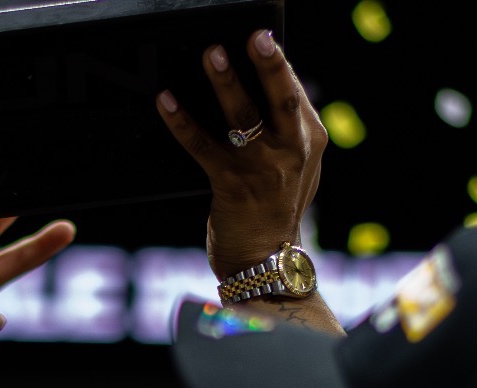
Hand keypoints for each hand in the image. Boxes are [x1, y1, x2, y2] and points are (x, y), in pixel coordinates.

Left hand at [156, 31, 324, 280]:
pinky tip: (166, 101)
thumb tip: (273, 82)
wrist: (266, 261)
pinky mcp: (230, 185)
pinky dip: (182, 121)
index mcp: (310, 142)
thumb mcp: (299, 167)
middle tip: (254, 37)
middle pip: (280, 101)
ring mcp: (261, 170)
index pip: (293, 94)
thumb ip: (290, 130)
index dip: (278, 63)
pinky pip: (202, 146)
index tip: (264, 36)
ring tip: (211, 54)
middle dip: (268, 66)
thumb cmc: (277, 208)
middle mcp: (291, 153)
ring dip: (225, 84)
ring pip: (243, 119)